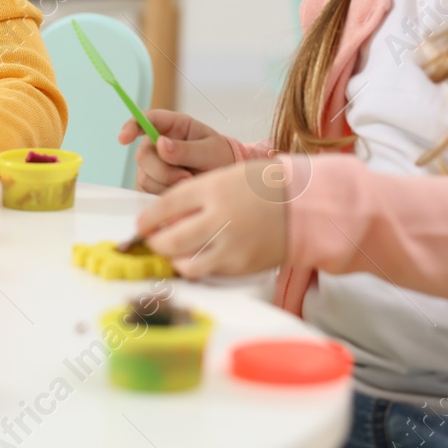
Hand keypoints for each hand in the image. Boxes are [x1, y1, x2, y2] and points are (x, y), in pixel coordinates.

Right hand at [121, 109, 235, 193]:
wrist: (225, 180)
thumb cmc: (220, 157)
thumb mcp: (210, 150)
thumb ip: (187, 149)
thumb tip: (160, 144)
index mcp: (173, 125)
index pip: (146, 119)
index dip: (132, 126)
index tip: (124, 138)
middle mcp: (157, 143)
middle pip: (143, 155)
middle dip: (162, 170)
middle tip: (186, 177)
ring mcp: (153, 165)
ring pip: (145, 177)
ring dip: (166, 184)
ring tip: (189, 182)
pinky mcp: (153, 184)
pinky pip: (149, 192)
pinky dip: (165, 194)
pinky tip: (181, 191)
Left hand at [132, 160, 286, 278]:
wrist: (306, 205)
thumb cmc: (266, 186)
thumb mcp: (227, 176)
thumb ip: (196, 195)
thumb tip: (166, 216)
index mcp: (214, 188)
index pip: (166, 205)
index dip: (148, 218)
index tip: (141, 223)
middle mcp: (219, 218)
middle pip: (169, 239)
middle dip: (156, 242)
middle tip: (154, 239)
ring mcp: (230, 245)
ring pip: (184, 262)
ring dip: (174, 258)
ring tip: (175, 250)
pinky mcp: (240, 266)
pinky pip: (206, 271)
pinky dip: (196, 266)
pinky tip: (197, 257)